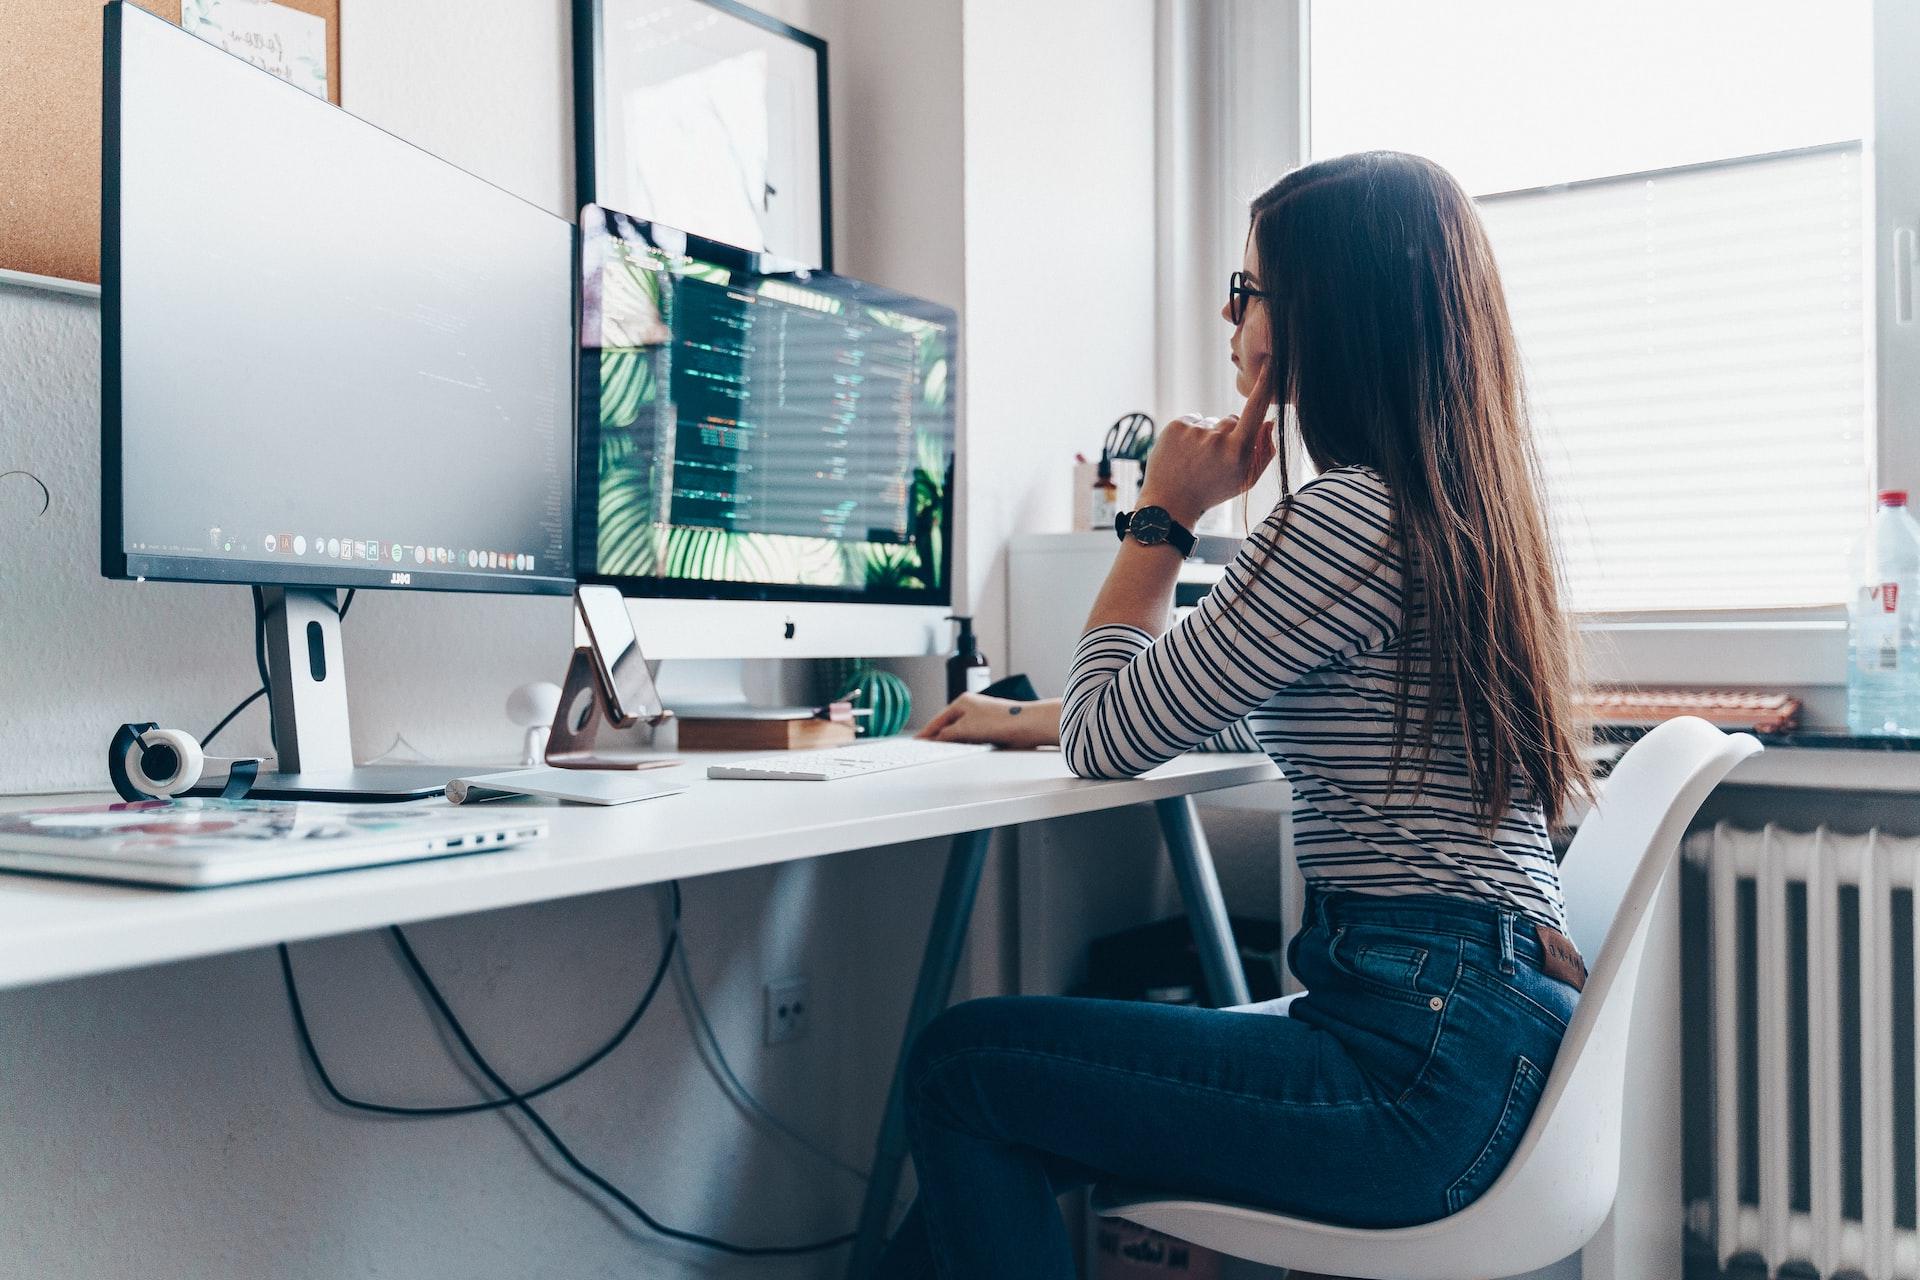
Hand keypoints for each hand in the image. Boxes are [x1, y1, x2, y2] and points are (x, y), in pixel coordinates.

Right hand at [917, 694, 1060, 748]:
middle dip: (939, 737)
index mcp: (962, 702)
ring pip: (960, 732)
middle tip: (927, 749)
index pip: (938, 719)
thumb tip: (934, 739)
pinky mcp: (991, 728)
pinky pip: (971, 737)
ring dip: (953, 741)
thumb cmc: (1000, 720)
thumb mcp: (965, 729)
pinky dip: (965, 744)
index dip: (927, 732)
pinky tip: (963, 750)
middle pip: (948, 725)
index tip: (918, 741)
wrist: (1026, 725)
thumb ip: (946, 734)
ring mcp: (981, 718)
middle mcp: (971, 708)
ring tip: (942, 752)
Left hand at [1135, 361, 1275, 527]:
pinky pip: (1193, 419)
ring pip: (1211, 421)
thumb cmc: (1213, 491)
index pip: (1255, 411)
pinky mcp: (1176, 426)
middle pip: (1232, 420)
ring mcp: (1194, 431)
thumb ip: (1264, 452)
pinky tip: (1184, 453)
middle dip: (1228, 434)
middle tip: (1214, 460)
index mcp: (1237, 452)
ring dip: (1208, 435)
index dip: (1264, 387)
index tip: (1271, 363)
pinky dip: (1191, 433)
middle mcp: (1216, 439)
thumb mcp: (1245, 480)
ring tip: (1196, 460)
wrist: (1170, 503)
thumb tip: (1270, 422)